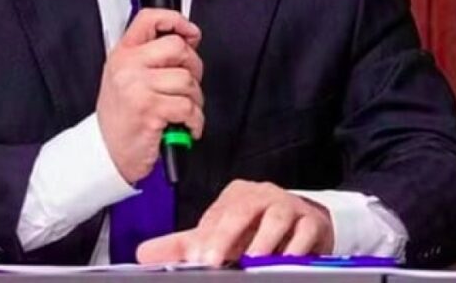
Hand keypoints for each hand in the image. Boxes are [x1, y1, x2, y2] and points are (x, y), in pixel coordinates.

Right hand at [96, 8, 203, 183]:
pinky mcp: (150, 110)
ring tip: (183, 111)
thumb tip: (187, 40)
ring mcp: (138, 87)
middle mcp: (128, 67)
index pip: (149, 19)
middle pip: (178, 47)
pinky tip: (185, 125)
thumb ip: (150, 57)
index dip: (176, 20)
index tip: (190, 33)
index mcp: (123, 54)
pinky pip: (188, 107)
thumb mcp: (125, 78)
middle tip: (188, 84)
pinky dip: (195, 120)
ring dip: (194, 99)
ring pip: (187, 80)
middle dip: (193, 67)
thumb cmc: (121, 118)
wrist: (105, 153)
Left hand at [136, 180, 334, 265]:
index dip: (206, 237)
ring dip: (264, 241)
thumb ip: (183, 246)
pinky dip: (294, 249)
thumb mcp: (220, 237)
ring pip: (277, 218)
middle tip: (214, 261)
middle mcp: (263, 195)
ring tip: (252, 261)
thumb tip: (143, 254)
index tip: (196, 259)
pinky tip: (284, 261)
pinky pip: (304, 233)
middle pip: (243, 210)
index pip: (217, 214)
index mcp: (237, 196)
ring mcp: (289, 206)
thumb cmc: (256, 231)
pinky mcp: (312, 222)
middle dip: (228, 236)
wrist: (304, 227)